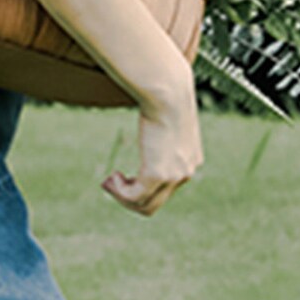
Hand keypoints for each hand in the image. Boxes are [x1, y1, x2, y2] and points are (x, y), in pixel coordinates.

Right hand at [102, 89, 203, 216]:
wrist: (168, 95)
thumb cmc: (167, 101)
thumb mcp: (168, 123)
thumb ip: (164, 138)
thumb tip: (154, 139)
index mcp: (191, 163)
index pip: (166, 191)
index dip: (142, 188)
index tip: (124, 177)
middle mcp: (186, 174)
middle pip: (154, 203)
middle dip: (128, 199)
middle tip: (110, 183)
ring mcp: (174, 177)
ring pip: (143, 205)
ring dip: (121, 197)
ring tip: (108, 181)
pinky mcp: (158, 175)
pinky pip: (133, 196)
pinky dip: (119, 191)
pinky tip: (113, 176)